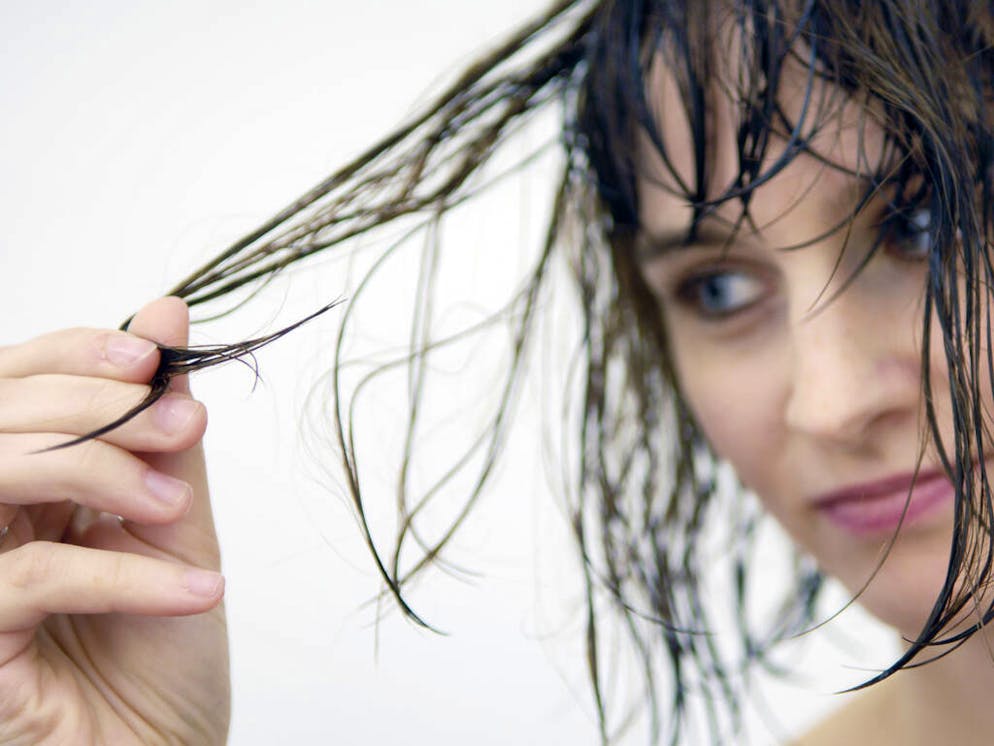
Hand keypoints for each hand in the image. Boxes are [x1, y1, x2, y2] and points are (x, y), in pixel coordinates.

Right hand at [0, 297, 229, 744]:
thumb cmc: (162, 647)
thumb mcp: (174, 521)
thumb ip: (160, 424)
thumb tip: (165, 311)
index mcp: (23, 482)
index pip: (11, 383)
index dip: (73, 356)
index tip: (153, 358)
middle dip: (95, 405)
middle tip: (180, 425)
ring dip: (98, 471)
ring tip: (177, 508)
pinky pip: (22, 578)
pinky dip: (122, 575)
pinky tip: (198, 592)